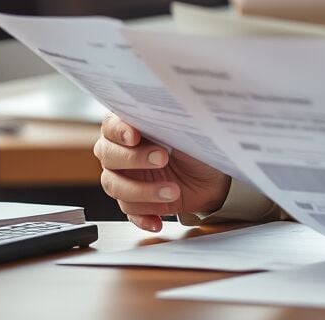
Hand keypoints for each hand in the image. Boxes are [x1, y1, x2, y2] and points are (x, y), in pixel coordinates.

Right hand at [93, 113, 231, 231]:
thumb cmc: (197, 145)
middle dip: (134, 159)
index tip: (135, 136)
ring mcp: (128, 179)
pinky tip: (159, 220)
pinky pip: (130, 213)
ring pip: (116, 187)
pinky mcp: (138, 203)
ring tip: (173, 191)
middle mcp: (122, 153)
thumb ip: (164, 120)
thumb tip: (159, 105)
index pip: (111, 126)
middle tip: (162, 158)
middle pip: (109, 157)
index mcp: (130, 128)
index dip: (119, 131)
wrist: (215, 176)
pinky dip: (143, 218)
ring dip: (143, 191)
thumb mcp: (184, 128)